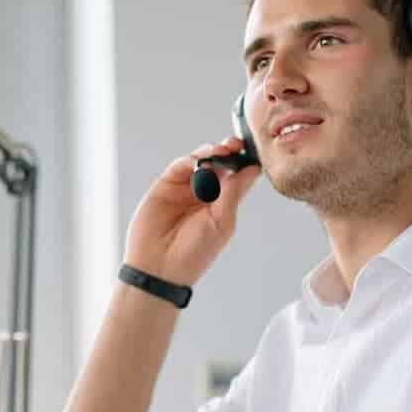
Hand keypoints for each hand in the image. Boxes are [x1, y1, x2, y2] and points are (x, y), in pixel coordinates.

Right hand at [123, 136, 261, 284]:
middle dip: (229, 152)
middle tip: (235, 144)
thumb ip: (233, 193)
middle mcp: (204, 194)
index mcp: (222, 204)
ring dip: (211, 153)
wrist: (160, 267)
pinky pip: (179, 166)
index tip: (252, 151)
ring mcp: (185, 188)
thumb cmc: (193, 254)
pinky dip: (190, 160)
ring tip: (219, 152)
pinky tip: (199, 161)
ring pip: (201, 161)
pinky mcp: (165, 186)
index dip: (244, 162)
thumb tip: (251, 169)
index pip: (237, 176)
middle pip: (220, 164)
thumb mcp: (221, 222)